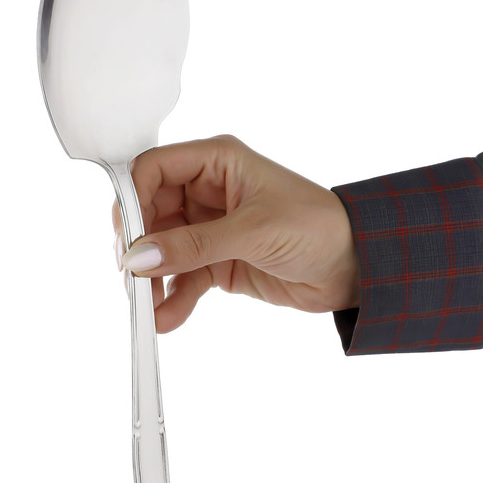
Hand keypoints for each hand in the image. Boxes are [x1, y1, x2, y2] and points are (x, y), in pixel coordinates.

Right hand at [112, 135, 359, 332]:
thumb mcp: (253, 231)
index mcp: (216, 163)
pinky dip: (173, 299)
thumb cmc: (317, 228)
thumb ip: (194, 245)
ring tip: (146, 308)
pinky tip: (167, 320)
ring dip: (152, 280)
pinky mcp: (218, 261)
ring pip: (163, 250)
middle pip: (151, 212)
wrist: (356, 267)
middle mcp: (207, 190)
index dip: (133, 199)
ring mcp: (210, 228)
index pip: (154, 169)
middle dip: (139, 247)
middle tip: (131, 279)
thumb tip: (138, 258)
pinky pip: (184, 278)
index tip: (126, 238)